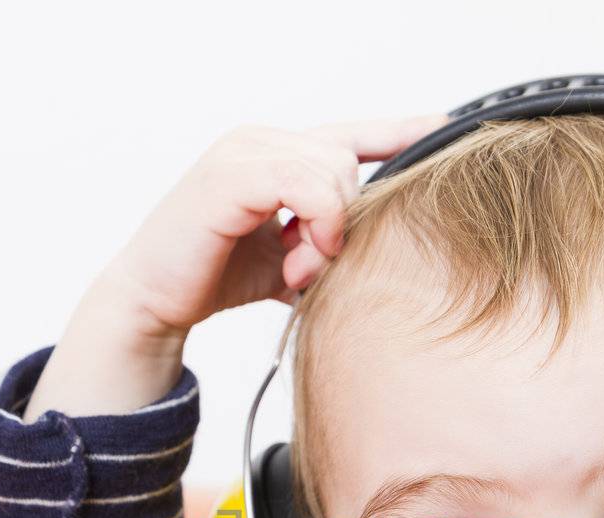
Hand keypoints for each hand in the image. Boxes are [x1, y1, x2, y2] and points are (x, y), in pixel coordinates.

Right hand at [27, 112, 450, 419]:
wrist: (154, 301)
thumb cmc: (215, 275)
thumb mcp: (290, 259)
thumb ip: (330, 246)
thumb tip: (383, 256)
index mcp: (278, 155)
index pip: (352, 134)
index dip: (401, 131)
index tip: (448, 130)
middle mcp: (261, 141)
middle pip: (348, 159)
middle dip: (347, 218)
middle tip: (315, 266)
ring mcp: (243, 152)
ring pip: (332, 168)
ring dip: (330, 228)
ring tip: (299, 269)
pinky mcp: (229, 175)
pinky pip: (303, 182)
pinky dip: (315, 221)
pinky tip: (296, 259)